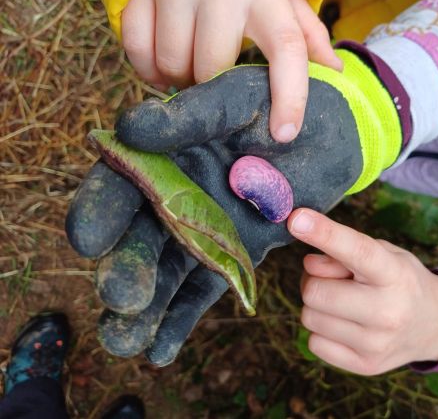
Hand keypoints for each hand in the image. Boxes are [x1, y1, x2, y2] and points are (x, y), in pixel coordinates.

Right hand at [66, 56, 383, 364]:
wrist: (337, 131)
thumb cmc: (287, 101)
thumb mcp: (241, 99)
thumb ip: (192, 115)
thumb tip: (128, 129)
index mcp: (168, 153)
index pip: (121, 183)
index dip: (102, 211)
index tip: (90, 239)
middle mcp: (178, 195)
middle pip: (139, 237)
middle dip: (126, 269)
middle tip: (123, 298)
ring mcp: (207, 228)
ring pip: (167, 272)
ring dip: (145, 309)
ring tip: (126, 343)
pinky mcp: (238, 253)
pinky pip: (207, 289)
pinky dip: (183, 319)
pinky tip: (159, 350)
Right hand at [122, 0, 341, 141]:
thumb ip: (306, 32)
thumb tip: (335, 72)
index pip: (286, 48)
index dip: (290, 95)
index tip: (285, 133)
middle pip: (214, 67)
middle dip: (213, 87)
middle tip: (214, 82)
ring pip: (173, 62)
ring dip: (180, 78)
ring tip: (190, 69)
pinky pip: (136, 47)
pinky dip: (146, 67)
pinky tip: (160, 62)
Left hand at [288, 209, 437, 375]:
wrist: (434, 324)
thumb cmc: (399, 281)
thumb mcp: (383, 253)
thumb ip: (345, 250)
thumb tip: (309, 264)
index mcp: (395, 274)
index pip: (356, 250)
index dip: (324, 233)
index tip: (296, 219)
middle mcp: (388, 311)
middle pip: (316, 292)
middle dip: (313, 281)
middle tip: (330, 279)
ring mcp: (376, 343)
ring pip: (309, 317)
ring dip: (317, 306)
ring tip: (341, 301)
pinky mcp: (364, 365)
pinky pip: (314, 343)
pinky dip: (321, 331)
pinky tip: (344, 324)